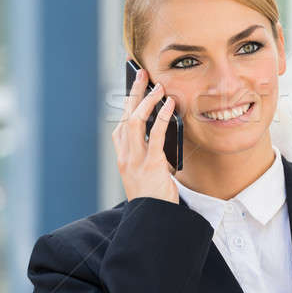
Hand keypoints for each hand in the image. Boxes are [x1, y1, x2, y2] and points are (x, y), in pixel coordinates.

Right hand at [112, 67, 178, 203]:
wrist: (152, 219)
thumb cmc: (152, 196)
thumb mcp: (145, 172)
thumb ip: (149, 152)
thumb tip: (162, 129)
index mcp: (123, 157)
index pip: (121, 126)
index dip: (127, 106)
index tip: (134, 89)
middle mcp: (125, 155)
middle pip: (126, 116)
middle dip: (134, 93)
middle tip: (143, 74)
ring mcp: (135, 159)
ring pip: (136, 121)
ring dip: (147, 100)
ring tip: (158, 86)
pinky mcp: (150, 164)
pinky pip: (155, 134)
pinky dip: (162, 116)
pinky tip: (169, 104)